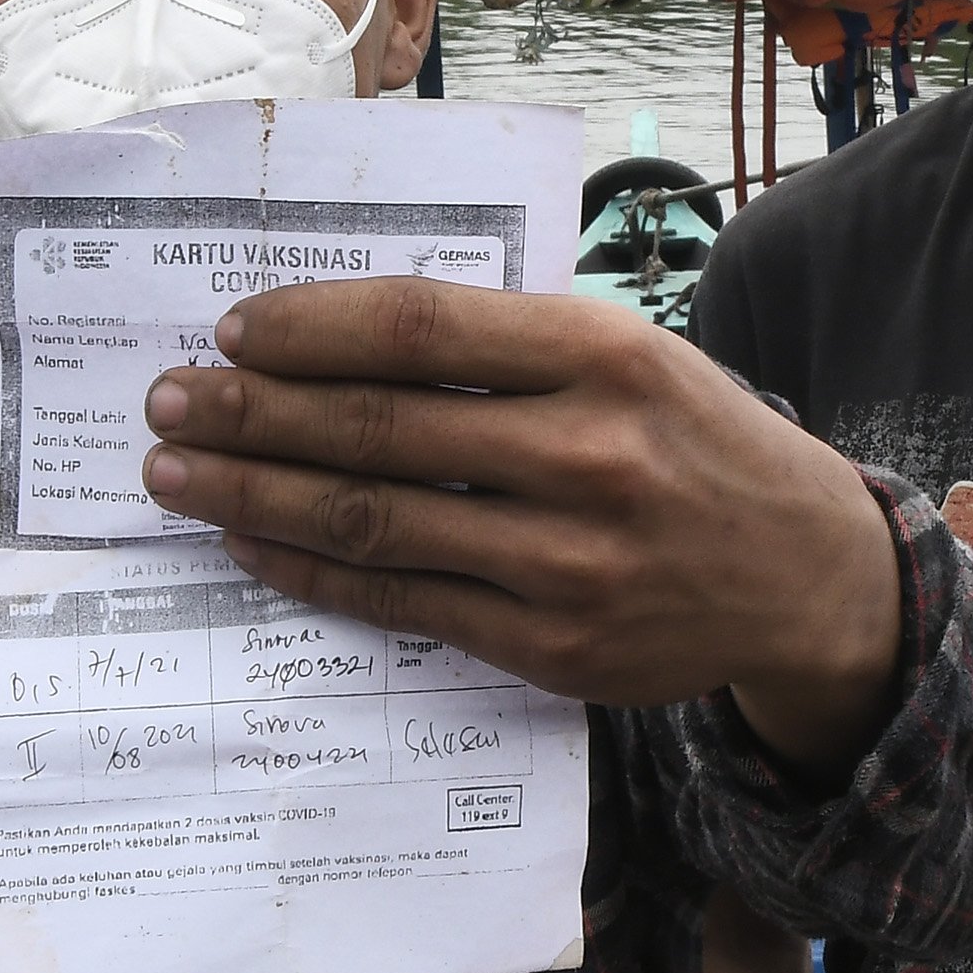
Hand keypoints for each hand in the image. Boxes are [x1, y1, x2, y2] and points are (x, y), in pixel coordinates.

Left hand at [137, 279, 906, 775]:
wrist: (804, 575)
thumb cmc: (693, 443)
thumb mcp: (629, 356)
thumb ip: (505, 345)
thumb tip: (331, 337)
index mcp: (606, 354)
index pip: (417, 328)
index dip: (308, 327)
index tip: (233, 331)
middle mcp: (590, 454)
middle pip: (376, 427)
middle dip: (250, 413)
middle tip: (168, 402)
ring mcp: (570, 560)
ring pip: (373, 521)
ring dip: (252, 495)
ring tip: (176, 475)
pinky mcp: (553, 645)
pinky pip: (402, 603)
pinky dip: (312, 571)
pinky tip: (252, 545)